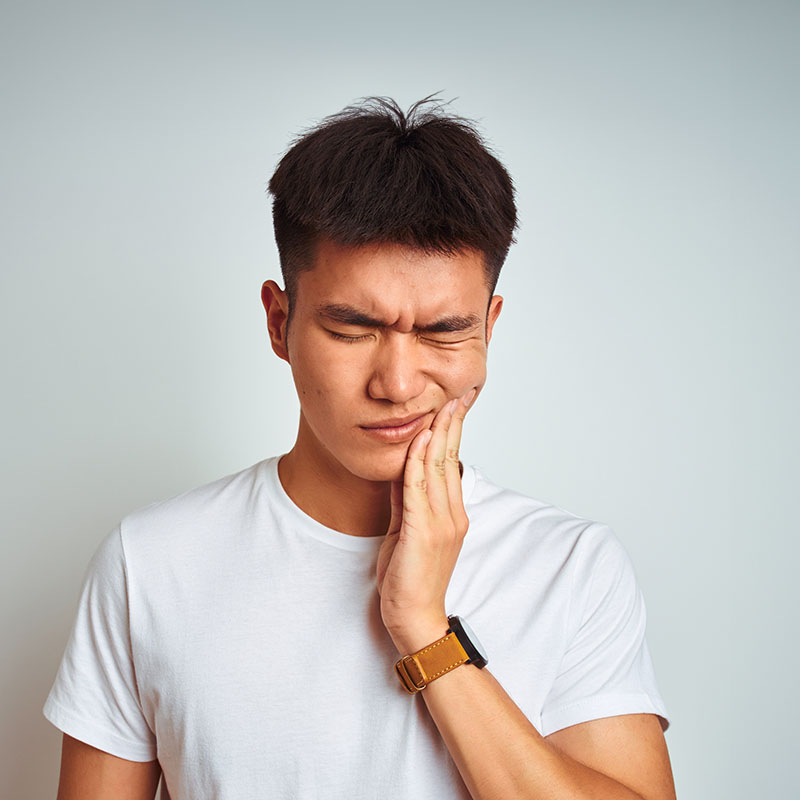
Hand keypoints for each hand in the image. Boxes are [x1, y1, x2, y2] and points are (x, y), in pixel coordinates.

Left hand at [376, 388, 476, 653]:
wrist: (415, 618)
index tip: (454, 407)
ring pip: (438, 469)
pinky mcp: (424, 533)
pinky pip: (419, 490)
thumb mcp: (407, 531)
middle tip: (456, 395)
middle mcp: (452, 515)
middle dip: (451, 425)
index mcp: (451, 514)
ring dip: (438, 435)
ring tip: (442, 407)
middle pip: (450, 460)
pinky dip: (418, 463)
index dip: (453, 434)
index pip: (452, 465)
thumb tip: (404, 468)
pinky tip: (419, 441)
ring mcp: (441, 523)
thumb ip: (407, 500)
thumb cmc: (410, 580)